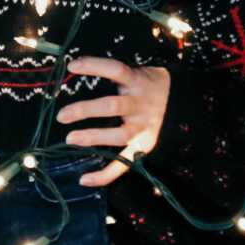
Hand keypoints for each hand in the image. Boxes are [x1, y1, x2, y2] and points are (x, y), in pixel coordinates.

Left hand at [56, 57, 170, 186]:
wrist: (183, 103)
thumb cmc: (147, 86)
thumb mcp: (136, 72)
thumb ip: (115, 72)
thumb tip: (75, 65)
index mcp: (136, 82)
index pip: (116, 70)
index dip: (95, 66)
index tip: (72, 65)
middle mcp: (140, 104)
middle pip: (112, 106)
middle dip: (85, 110)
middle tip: (61, 116)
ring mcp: (143, 127)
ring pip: (118, 135)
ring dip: (92, 137)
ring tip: (69, 139)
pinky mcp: (143, 147)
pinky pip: (124, 164)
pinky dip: (105, 175)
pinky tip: (84, 179)